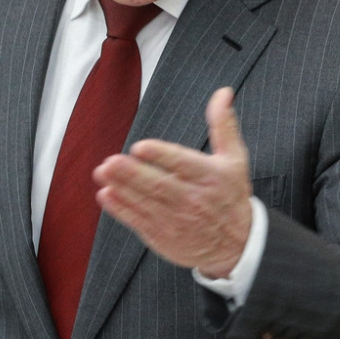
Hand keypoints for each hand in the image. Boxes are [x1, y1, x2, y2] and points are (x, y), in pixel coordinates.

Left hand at [93, 87, 252, 278]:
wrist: (237, 245)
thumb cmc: (230, 194)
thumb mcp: (235, 159)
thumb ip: (223, 125)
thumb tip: (223, 92)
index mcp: (210, 178)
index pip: (183, 165)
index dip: (161, 156)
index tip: (140, 147)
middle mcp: (194, 200)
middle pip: (160, 186)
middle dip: (133, 174)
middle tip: (110, 161)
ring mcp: (177, 221)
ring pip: (146, 203)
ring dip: (122, 188)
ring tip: (102, 172)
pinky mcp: (164, 237)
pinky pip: (139, 222)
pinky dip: (121, 210)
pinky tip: (106, 195)